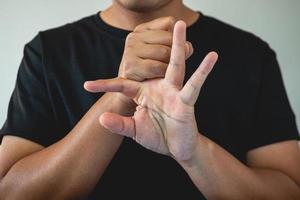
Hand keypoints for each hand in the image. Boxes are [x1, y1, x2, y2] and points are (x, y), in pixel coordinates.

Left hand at [86, 21, 217, 160]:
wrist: (177, 148)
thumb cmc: (157, 137)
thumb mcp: (134, 131)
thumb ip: (120, 125)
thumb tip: (102, 118)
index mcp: (143, 94)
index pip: (123, 85)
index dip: (105, 85)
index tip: (87, 85)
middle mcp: (158, 88)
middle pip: (152, 62)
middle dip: (146, 47)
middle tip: (139, 29)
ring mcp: (173, 92)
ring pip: (175, 65)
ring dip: (177, 45)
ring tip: (180, 24)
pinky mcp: (187, 100)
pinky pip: (194, 84)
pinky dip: (203, 71)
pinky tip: (212, 56)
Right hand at [119, 16, 192, 80]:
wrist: (132, 92)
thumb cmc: (151, 71)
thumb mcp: (164, 54)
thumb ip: (178, 47)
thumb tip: (187, 47)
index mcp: (142, 29)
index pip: (169, 22)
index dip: (176, 36)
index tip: (171, 48)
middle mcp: (134, 37)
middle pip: (169, 38)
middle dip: (175, 53)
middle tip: (168, 64)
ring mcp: (131, 50)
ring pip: (165, 52)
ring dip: (169, 65)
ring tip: (161, 71)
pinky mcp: (131, 65)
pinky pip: (158, 67)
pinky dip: (162, 74)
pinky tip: (157, 77)